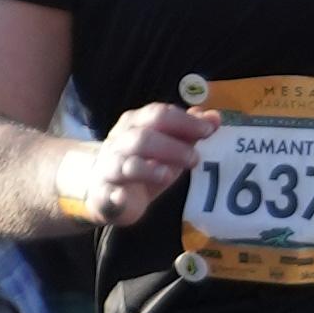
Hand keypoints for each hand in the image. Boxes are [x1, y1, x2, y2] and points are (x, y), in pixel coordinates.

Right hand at [69, 100, 217, 229]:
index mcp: (135, 124)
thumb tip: (215, 118)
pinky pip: (110, 194)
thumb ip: (188, 131)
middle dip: (171, 146)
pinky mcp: (104, 194)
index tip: (208, 130)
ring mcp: (110, 168)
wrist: (98, 185)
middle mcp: (120, 142)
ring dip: (148, 168)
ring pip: (127, 164)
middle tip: (195, 158)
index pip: (159, 114)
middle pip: (144, 137)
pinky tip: (125, 198)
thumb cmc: (140, 162)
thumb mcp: (165, 145)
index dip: (184, 122)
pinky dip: (117, 196)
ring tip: (168, 174)